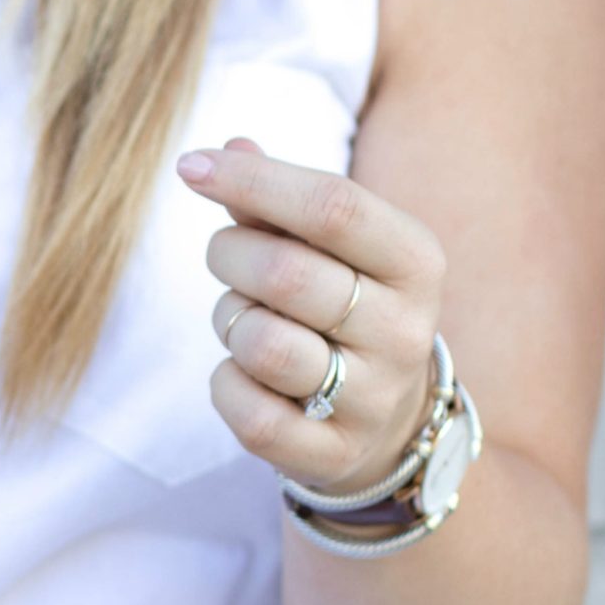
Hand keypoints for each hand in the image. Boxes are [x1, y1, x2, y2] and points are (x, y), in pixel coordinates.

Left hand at [174, 135, 443, 496]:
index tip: (189, 166)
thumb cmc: (342, 308)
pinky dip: (225, 383)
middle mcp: (405, 330)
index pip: (334, 206)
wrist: (386, 422)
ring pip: (262, 344)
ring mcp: (374, 398)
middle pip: (285, 272)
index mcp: (415, 261)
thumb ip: (277, 201)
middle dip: (229, 255)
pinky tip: (244, 375)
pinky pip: (248, 412)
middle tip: (226, 257)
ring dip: (230, 321)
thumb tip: (226, 149)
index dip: (254, 181)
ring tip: (247, 319)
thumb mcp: (331, 248)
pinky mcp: (331, 454)